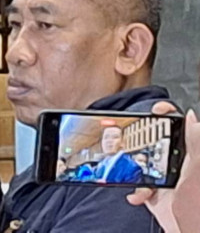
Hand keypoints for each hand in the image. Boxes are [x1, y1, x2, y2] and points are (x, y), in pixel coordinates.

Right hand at [126, 103, 195, 232]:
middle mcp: (177, 164)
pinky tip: (137, 194)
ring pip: (140, 162)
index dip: (167, 115)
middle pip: (153, 140)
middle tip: (128, 139)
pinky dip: (133, 189)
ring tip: (130, 172)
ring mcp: (164, 178)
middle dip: (138, 140)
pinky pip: (136, 184)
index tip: (155, 111)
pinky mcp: (153, 194)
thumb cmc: (199, 210)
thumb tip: (192, 117)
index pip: (179, 127)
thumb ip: (196, 144)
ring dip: (130, 167)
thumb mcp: (198, 172)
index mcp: (190, 155)